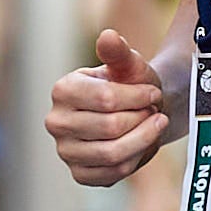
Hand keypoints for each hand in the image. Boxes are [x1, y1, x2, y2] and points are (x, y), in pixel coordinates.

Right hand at [47, 31, 170, 186]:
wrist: (136, 110)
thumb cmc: (130, 84)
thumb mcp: (127, 64)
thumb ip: (118, 51)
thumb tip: (108, 36)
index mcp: (63, 90)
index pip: (106, 99)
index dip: (138, 97)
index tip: (154, 93)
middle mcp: (56, 122)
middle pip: (111, 127)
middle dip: (142, 119)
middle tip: (154, 111)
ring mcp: (65, 151)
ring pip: (113, 154)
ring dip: (143, 139)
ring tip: (154, 125)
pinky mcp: (79, 174)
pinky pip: (114, 174)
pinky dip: (136, 159)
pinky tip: (142, 144)